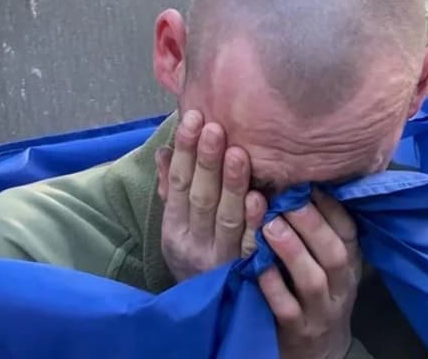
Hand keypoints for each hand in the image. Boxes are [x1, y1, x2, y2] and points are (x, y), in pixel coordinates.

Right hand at [155, 110, 266, 281]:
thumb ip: (171, 188)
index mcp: (175, 228)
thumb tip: (165, 150)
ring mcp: (221, 258)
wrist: (209, 309)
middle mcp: (195, 242)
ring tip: (239, 152)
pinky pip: (252, 244)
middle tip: (216, 127)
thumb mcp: (176, 225)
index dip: (186, 152)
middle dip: (207, 161)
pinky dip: (256, 221)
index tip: (193, 119)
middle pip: (201, 198)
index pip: (178, 185)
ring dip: (233, 184)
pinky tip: (261, 197)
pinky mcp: (247, 270)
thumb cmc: (194, 253)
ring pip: (226, 218)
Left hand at [258, 190, 360, 358]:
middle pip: (335, 252)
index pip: (348, 230)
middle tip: (285, 200)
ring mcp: (321, 310)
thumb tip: (296, 181)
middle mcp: (341, 285)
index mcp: (349, 261)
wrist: (317, 349)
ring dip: (292, 250)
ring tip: (270, 225)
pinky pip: (287, 309)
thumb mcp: (326, 261)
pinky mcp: (299, 332)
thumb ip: (317, 229)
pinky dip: (274, 287)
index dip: (330, 206)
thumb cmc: (317, 292)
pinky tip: (258, 267)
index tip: (307, 182)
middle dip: (311, 224)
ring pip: (313, 279)